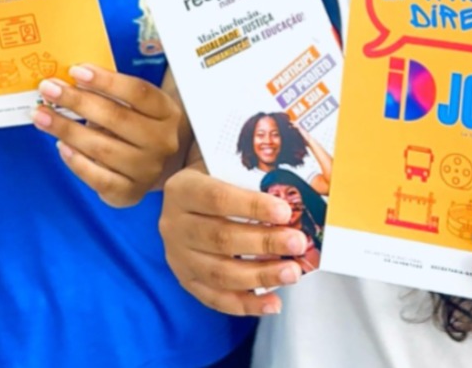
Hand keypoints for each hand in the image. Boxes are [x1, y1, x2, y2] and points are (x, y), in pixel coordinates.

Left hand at [31, 64, 181, 206]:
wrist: (153, 165)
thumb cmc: (137, 125)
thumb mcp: (135, 106)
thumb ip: (110, 93)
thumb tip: (68, 81)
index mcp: (167, 112)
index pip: (138, 92)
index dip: (106, 80)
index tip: (76, 71)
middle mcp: (162, 141)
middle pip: (117, 118)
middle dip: (77, 101)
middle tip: (48, 89)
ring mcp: (148, 169)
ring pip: (102, 148)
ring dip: (66, 129)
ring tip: (41, 116)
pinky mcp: (130, 193)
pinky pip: (98, 178)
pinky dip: (76, 161)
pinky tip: (60, 146)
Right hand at [159, 164, 308, 315]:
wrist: (185, 197)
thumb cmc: (212, 178)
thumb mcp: (222, 166)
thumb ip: (249, 178)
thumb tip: (291, 194)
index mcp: (182, 190)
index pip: (217, 198)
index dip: (253, 206)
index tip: (285, 212)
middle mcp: (174, 225)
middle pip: (221, 238)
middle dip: (264, 243)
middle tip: (297, 243)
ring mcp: (178, 257)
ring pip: (219, 273)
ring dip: (261, 276)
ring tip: (292, 272)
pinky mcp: (186, 280)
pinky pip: (216, 298)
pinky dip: (247, 304)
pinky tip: (273, 303)